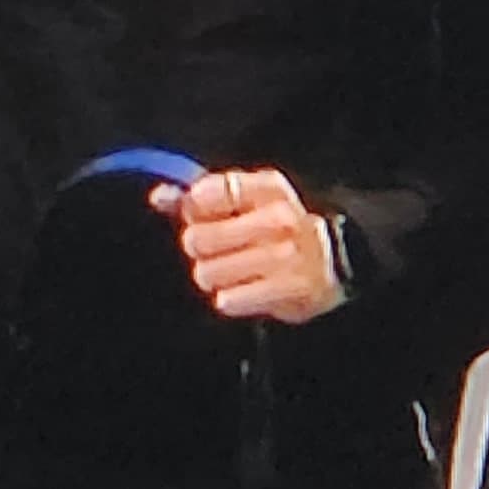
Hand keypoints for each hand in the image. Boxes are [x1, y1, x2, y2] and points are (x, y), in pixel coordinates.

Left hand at [152, 167, 346, 324]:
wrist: (329, 263)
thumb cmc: (276, 230)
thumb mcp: (248, 202)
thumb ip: (202, 197)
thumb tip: (159, 196)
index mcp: (269, 189)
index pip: (210, 191)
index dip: (192, 208)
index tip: (194, 215)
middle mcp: (280, 218)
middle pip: (200, 237)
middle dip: (199, 248)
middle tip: (212, 251)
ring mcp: (285, 255)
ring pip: (209, 272)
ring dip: (211, 277)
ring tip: (227, 274)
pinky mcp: (288, 288)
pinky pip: (230, 299)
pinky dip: (229, 299)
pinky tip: (240, 291)